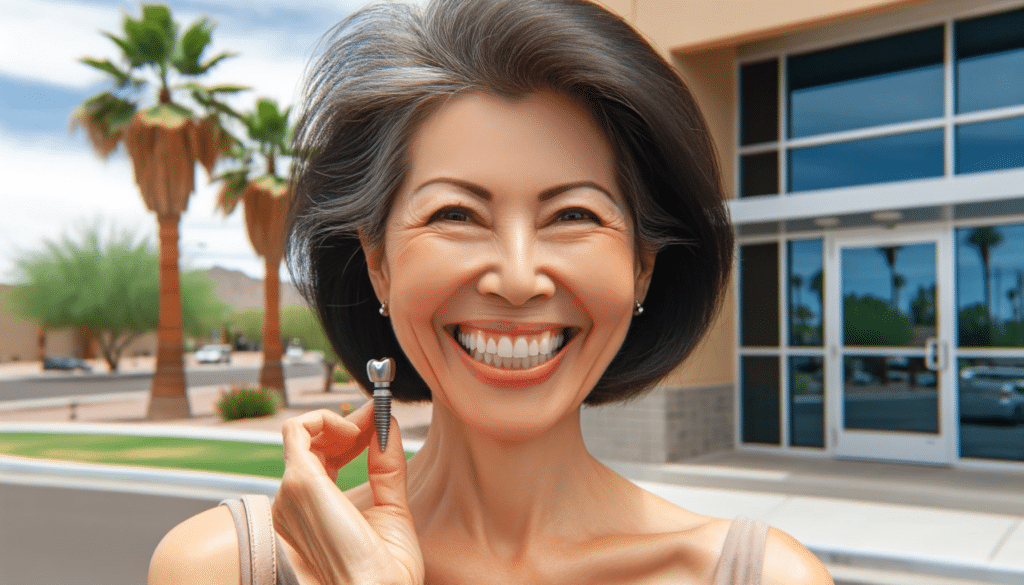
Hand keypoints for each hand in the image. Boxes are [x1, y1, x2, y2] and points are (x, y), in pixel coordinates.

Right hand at [273, 403, 423, 584]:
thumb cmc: (387, 568)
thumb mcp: (391, 506)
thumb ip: (386, 466)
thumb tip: (388, 426)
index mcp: (314, 510)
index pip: (321, 458)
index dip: (350, 434)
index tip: (379, 422)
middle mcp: (295, 502)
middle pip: (310, 442)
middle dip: (347, 421)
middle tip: (378, 417)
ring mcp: (293, 492)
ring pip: (302, 431)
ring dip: (342, 418)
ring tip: (372, 422)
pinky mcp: (300, 483)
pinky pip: (296, 428)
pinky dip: (327, 416)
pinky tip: (355, 428)